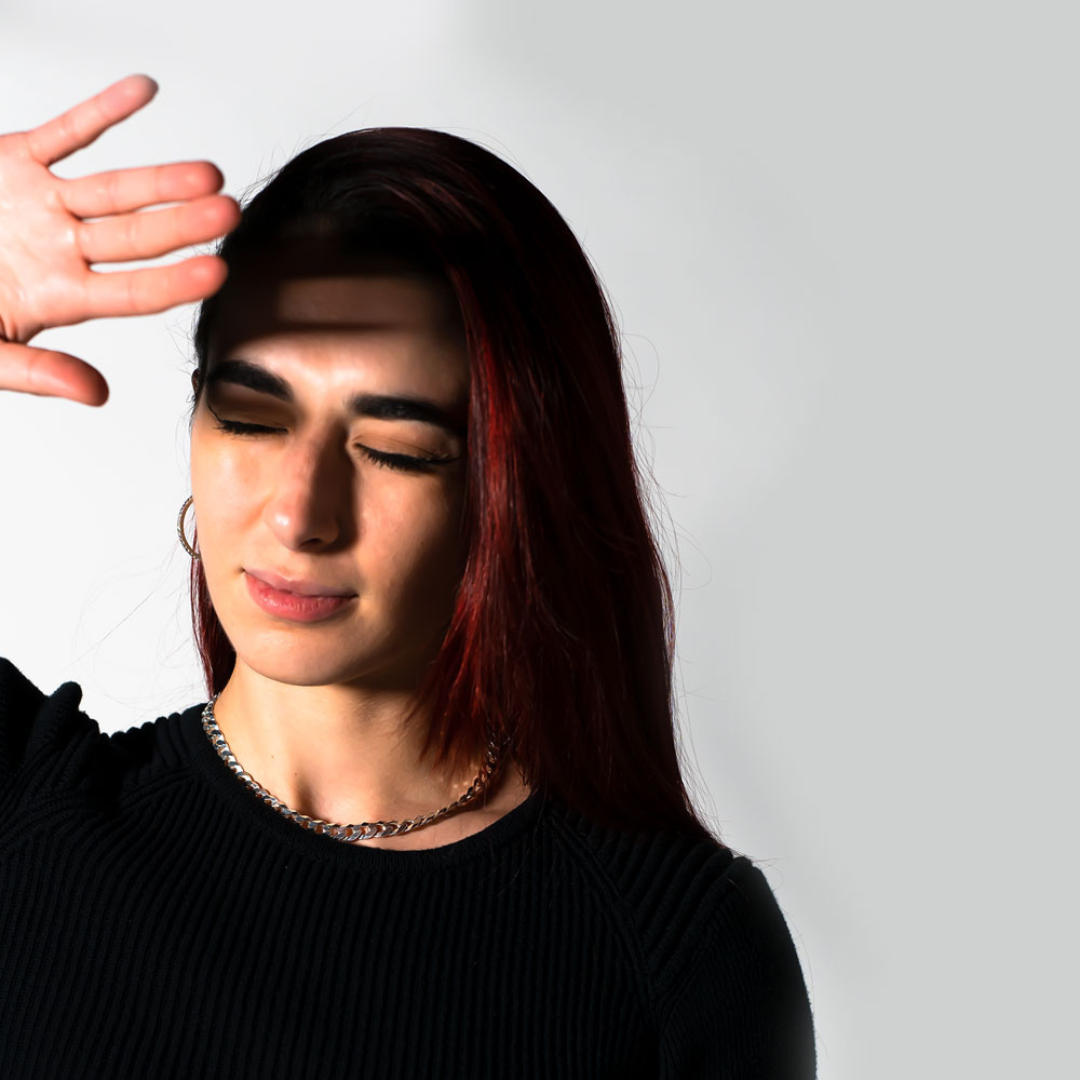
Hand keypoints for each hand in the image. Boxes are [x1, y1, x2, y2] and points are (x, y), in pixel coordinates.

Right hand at [0, 74, 240, 405]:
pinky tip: (146, 92)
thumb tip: (97, 394)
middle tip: (229, 214)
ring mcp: (46, 204)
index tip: (216, 272)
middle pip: (135, 238)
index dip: (172, 282)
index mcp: (59, 297)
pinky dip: (103, 110)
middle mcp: (64, 250)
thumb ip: (33, 373)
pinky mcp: (19, 161)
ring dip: (160, 180)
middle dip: (183, 225)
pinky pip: (67, 131)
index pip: (130, 292)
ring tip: (208, 173)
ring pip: (113, 190)